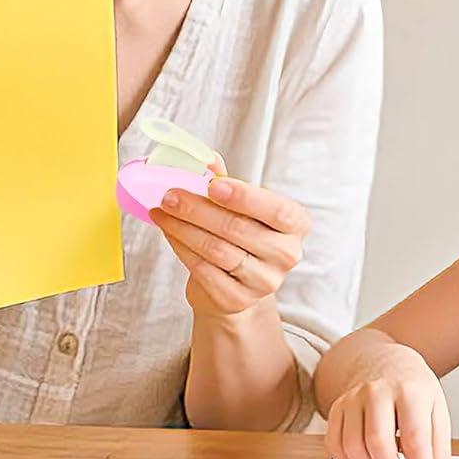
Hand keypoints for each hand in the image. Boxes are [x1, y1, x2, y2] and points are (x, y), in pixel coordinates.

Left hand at [152, 175, 309, 319]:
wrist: (236, 283)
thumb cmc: (240, 234)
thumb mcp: (240, 205)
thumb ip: (224, 180)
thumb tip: (204, 158)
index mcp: (296, 224)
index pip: (277, 210)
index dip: (245, 197)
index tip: (212, 185)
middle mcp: (287, 254)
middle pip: (238, 228)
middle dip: (198, 209)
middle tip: (170, 195)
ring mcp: (264, 281)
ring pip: (217, 250)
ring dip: (183, 227)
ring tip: (162, 211)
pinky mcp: (237, 300)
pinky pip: (203, 270)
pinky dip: (181, 248)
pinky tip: (169, 233)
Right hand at [325, 343, 455, 458]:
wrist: (385, 363)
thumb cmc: (414, 391)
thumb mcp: (437, 414)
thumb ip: (441, 454)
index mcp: (410, 390)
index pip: (414, 437)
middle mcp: (377, 391)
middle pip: (378, 442)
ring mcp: (352, 398)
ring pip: (354, 447)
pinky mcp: (336, 409)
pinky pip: (337, 446)